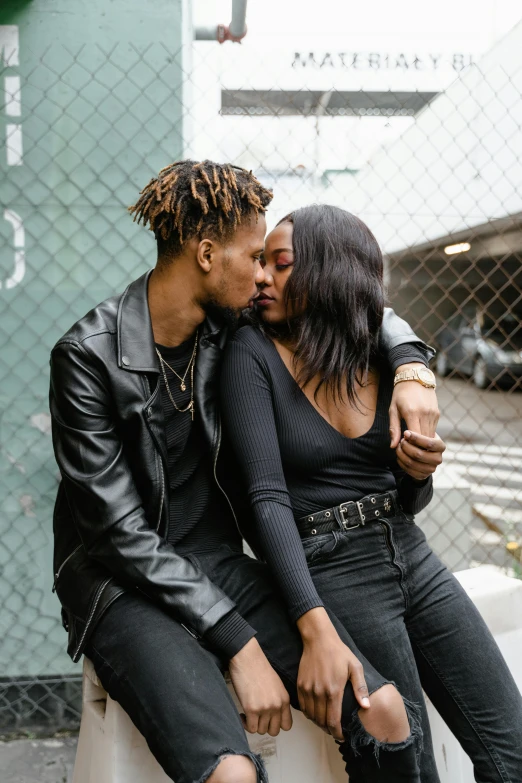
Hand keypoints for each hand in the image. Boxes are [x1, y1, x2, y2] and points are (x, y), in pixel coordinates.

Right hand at [228, 637, 291, 735]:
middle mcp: (277, 705)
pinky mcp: (251, 709)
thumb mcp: (276, 685)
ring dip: (254, 724)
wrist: (247, 658)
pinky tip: (243, 714)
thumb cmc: (259, 668)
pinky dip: (246, 724)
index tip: (269, 720)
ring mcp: (265, 708)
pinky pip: (251, 728)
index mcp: (284, 699)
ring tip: (249, 714)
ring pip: (261, 731)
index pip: (287, 725)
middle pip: (274, 731)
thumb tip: (274, 715)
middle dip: (265, 726)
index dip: (277, 725)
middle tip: (258, 717)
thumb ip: (278, 700)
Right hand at [296, 608, 369, 740]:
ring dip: (318, 722)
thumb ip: (360, 688)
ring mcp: (308, 689)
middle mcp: (319, 692)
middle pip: (321, 720)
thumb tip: (366, 707)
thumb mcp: (355, 667)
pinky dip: (309, 714)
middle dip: (329, 729)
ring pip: (311, 715)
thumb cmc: (339, 652)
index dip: (337, 732)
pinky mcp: (300, 684)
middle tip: (335, 730)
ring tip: (326, 723)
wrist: (318, 639)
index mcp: (334, 690)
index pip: (333, 720)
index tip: (342, 736)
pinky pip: (303, 706)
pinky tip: (316, 713)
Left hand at [389, 363, 439, 447]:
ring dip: (423, 443)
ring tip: (412, 444)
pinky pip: (433, 430)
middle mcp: (425, 413)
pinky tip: (419, 435)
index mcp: (412, 412)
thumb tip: (393, 446)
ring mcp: (433, 414)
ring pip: (430, 436)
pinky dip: (426, 435)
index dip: (410, 445)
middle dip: (417, 447)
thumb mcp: (393, 410)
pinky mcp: (437, 414)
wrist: (415, 378)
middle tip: (407, 449)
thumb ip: (393, 429)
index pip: (415, 437)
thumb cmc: (400, 394)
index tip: (403, 448)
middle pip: (424, 439)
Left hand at [397, 430, 445, 479]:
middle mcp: (438, 458)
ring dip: (401, 454)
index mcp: (441, 446)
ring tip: (398, 447)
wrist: (425, 450)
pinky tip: (399, 455)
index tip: (405, 433)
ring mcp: (431, 468)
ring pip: (411, 463)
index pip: (429, 444)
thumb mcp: (419, 428)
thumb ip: (411, 428)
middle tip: (401, 441)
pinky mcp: (423, 475)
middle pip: (418, 455)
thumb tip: (403, 436)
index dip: (415, 438)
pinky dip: (401, 462)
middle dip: (406, 447)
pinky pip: (409, 470)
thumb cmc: (422, 437)